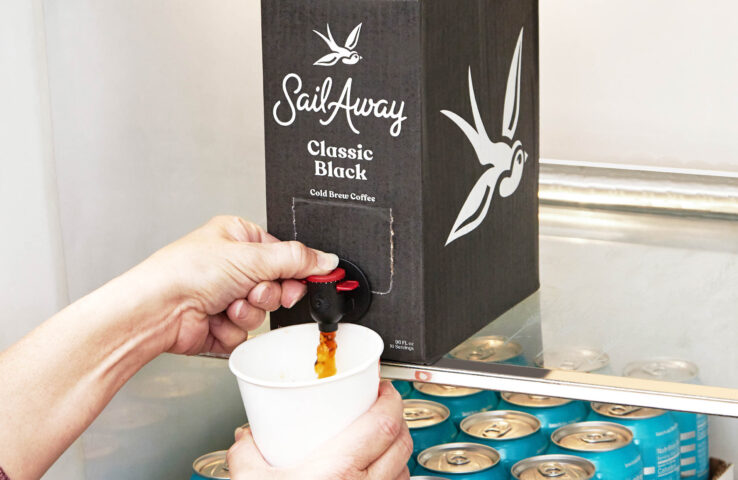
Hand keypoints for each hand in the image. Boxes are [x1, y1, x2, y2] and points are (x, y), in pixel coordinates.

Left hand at [131, 215, 338, 354]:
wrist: (158, 310)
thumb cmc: (186, 271)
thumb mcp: (251, 256)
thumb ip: (296, 259)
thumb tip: (327, 259)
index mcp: (240, 238)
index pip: (284, 255)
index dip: (294, 270)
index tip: (301, 279)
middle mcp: (233, 266)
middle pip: (278, 285)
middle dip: (268, 293)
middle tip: (255, 290)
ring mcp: (226, 296)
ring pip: (263, 311)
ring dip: (249, 311)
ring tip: (226, 303)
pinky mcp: (221, 324)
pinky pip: (246, 331)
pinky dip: (233, 327)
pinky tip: (215, 317)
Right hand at [227, 381, 412, 479]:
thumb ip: (247, 453)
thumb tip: (248, 437)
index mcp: (338, 471)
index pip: (382, 424)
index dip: (390, 400)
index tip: (383, 388)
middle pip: (401, 443)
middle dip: (397, 419)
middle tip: (383, 408)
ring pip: (404, 470)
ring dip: (399, 450)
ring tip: (383, 440)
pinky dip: (394, 478)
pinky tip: (378, 475)